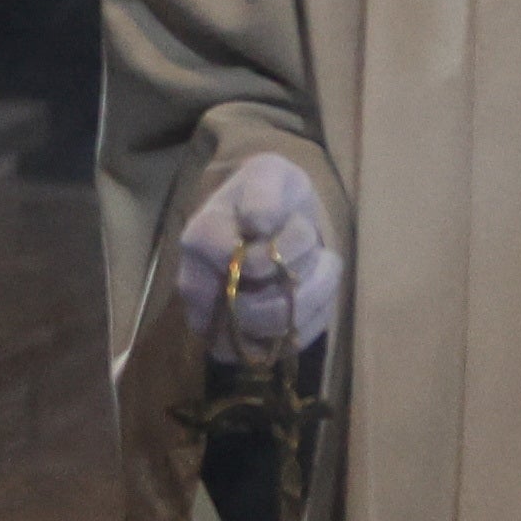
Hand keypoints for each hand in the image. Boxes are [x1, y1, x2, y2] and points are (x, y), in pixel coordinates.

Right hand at [176, 152, 348, 360]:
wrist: (276, 217)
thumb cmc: (268, 194)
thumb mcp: (269, 174)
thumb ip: (263, 193)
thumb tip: (260, 224)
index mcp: (200, 240)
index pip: (233, 263)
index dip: (269, 254)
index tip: (284, 227)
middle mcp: (200, 288)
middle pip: (253, 311)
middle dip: (296, 277)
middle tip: (310, 248)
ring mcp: (221, 321)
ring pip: (273, 332)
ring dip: (311, 295)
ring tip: (320, 262)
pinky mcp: (247, 341)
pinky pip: (288, 345)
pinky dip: (315, 316)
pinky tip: (320, 287)